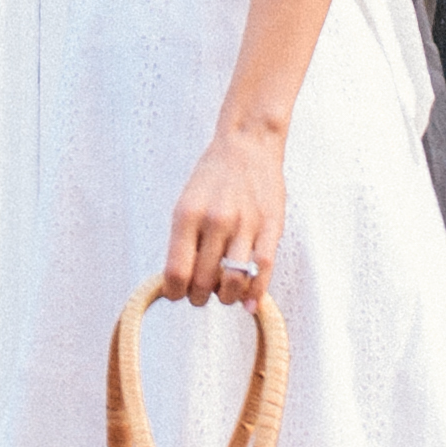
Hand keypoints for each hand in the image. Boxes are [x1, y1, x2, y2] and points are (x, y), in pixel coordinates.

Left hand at [163, 119, 284, 304]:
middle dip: (198, 297)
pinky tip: (248, 301)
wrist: (247, 144)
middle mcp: (215, 220)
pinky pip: (262, 270)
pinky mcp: (271, 226)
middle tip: (199, 294)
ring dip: (224, 297)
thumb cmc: (213, 177)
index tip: (176, 294)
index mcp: (188, 215)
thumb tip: (181, 283)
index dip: (174, 292)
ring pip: (233, 281)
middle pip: (203, 281)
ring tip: (222, 293)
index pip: (176, 272)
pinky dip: (255, 293)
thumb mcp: (186, 203)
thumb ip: (183, 241)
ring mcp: (245, 224)